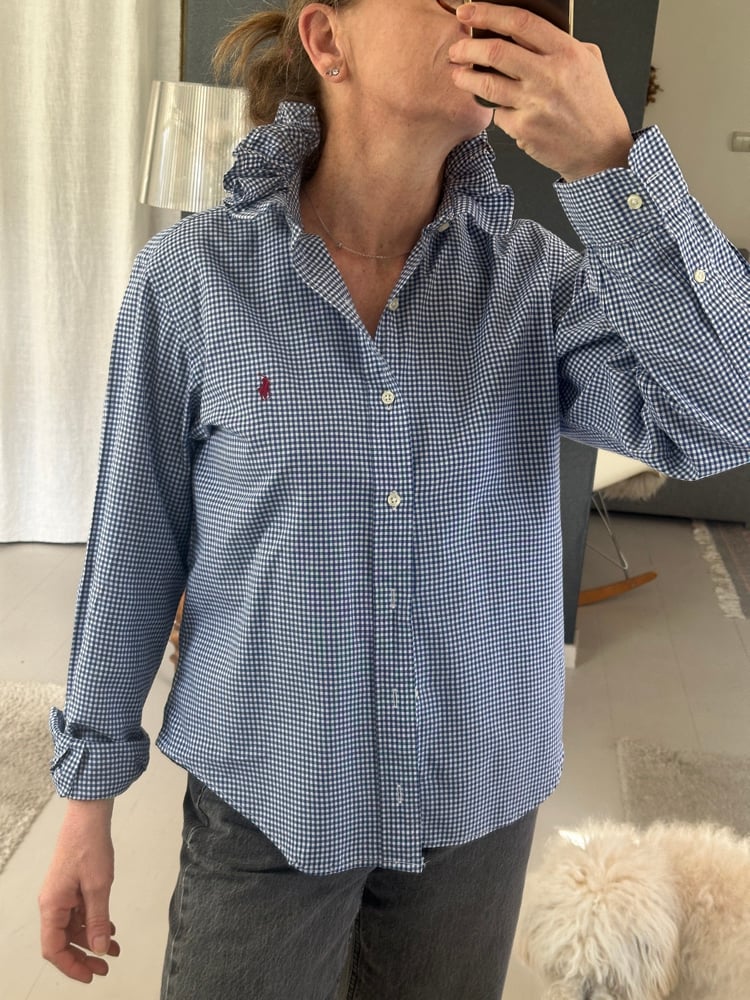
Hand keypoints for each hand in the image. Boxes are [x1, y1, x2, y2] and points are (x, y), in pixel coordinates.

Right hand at [39, 799, 119, 982]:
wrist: (89, 816)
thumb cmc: (89, 846)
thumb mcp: (99, 886)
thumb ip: (98, 919)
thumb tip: (99, 949)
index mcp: (52, 905)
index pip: (53, 948)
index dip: (71, 966)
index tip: (91, 975)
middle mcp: (53, 903)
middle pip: (62, 941)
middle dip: (83, 957)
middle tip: (105, 968)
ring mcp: (62, 895)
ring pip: (73, 928)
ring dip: (92, 940)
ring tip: (115, 950)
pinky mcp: (71, 886)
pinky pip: (79, 913)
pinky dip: (94, 923)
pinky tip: (111, 929)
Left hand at [448, 3, 633, 180]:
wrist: (601, 150)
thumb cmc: (594, 107)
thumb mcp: (589, 63)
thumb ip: (561, 44)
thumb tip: (525, 32)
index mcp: (566, 52)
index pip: (520, 23)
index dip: (488, 13)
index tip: (467, 13)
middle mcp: (549, 76)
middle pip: (496, 52)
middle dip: (467, 48)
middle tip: (456, 49)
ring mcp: (535, 104)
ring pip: (488, 85)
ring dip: (466, 79)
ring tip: (459, 75)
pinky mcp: (524, 129)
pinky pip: (498, 114)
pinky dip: (495, 110)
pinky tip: (498, 108)